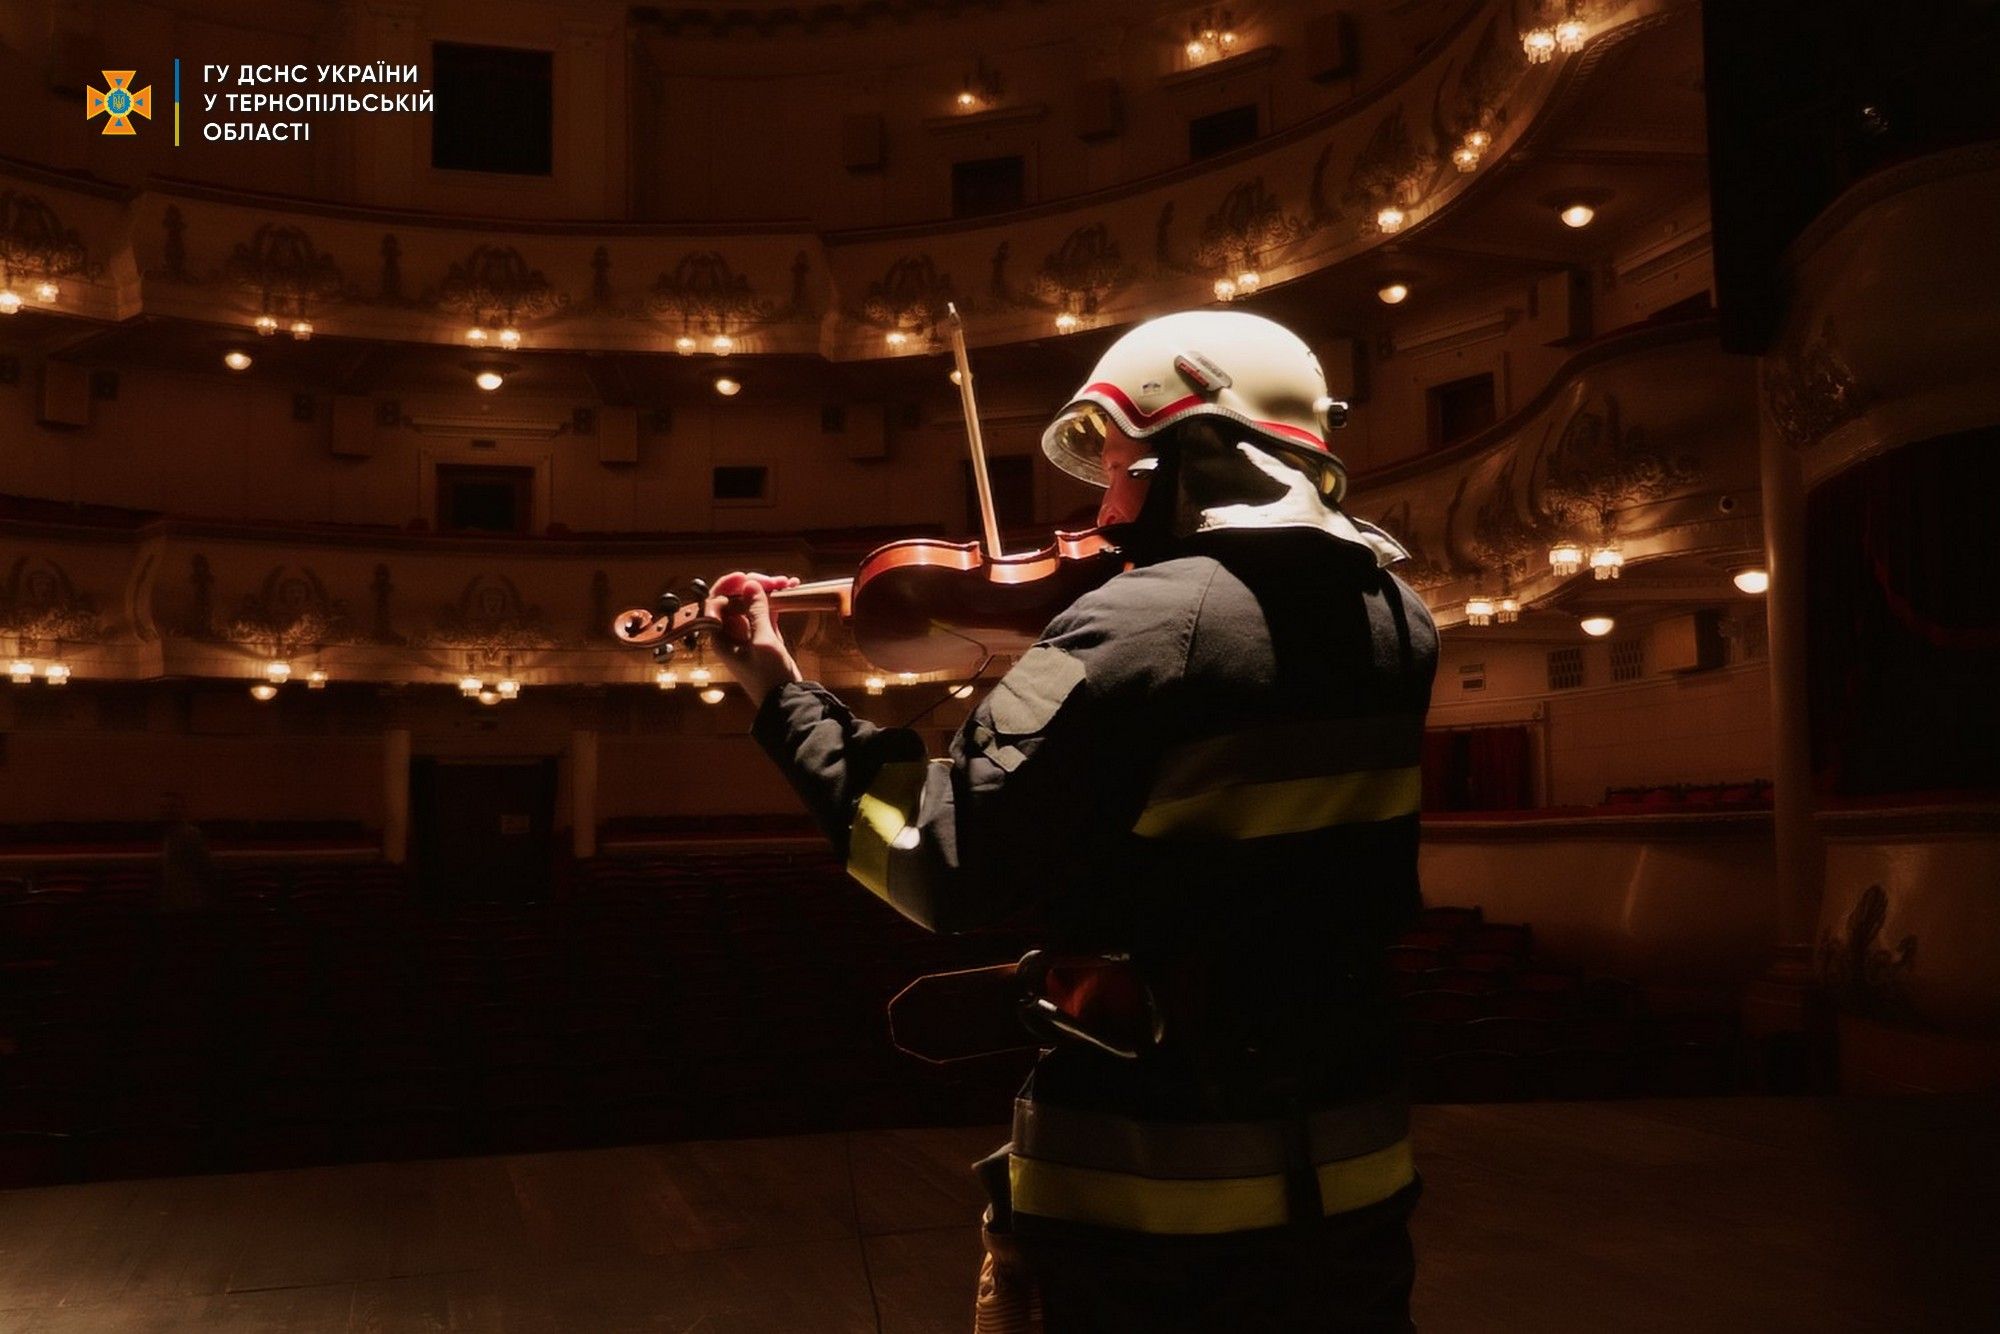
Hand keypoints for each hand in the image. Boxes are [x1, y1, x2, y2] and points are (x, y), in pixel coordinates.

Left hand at [703, 571, 803, 706]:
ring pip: (753, 603)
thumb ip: (757, 612)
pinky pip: (766, 611)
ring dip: (768, 590)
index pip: (716, 602)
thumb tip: (750, 584)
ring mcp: (748, 634)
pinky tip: (791, 588)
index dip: (729, 586)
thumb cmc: (770, 676)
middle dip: (754, 586)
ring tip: (788, 582)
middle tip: (775, 581)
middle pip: (736, 599)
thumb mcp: (763, 642)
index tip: (746, 577)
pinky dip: (777, 600)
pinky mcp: (764, 636)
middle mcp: (731, 633)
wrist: (786, 700)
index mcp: (721, 636)